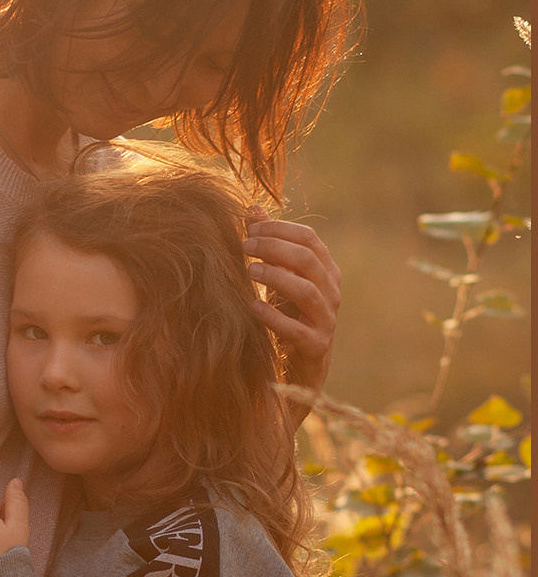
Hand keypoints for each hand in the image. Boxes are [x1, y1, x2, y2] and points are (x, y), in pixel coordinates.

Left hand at [245, 210, 340, 414]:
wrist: (299, 369)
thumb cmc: (287, 316)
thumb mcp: (279, 278)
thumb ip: (269, 245)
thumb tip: (251, 208)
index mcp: (325, 271)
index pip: (310, 239)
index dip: (280, 229)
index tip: (250, 228)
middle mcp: (331, 293)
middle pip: (308, 260)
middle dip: (275, 248)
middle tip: (244, 247)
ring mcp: (326, 320)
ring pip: (307, 291)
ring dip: (276, 277)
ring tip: (249, 271)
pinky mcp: (316, 347)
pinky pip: (297, 330)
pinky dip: (274, 317)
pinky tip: (252, 307)